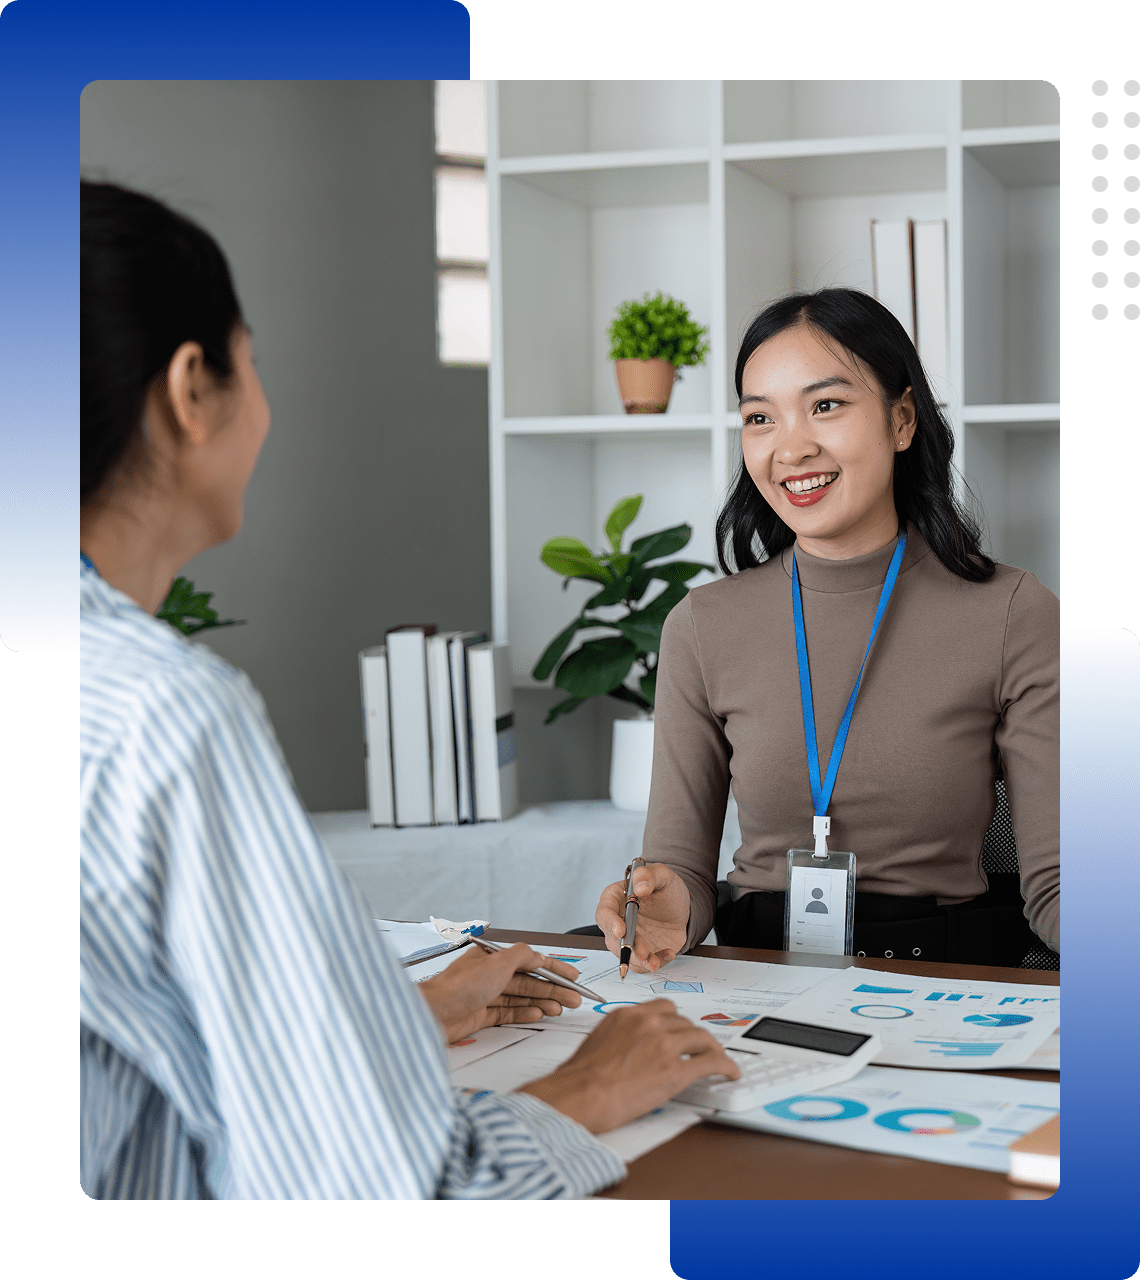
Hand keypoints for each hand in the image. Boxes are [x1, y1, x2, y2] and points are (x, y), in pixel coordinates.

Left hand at [418, 943, 581, 1044]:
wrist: (433, 1014)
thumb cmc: (459, 986)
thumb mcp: (497, 963)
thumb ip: (521, 956)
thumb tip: (537, 954)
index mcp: (493, 957)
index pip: (530, 960)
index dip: (554, 968)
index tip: (572, 976)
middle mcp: (490, 974)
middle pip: (528, 981)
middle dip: (552, 989)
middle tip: (573, 999)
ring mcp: (486, 995)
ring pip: (521, 997)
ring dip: (542, 1001)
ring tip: (561, 1009)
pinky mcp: (482, 1015)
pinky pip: (509, 1012)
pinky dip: (525, 1013)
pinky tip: (539, 1014)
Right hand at [519, 1000, 741, 1132]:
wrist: (580, 1094)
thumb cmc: (580, 1078)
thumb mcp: (598, 1042)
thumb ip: (620, 1037)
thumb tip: (628, 1048)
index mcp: (628, 1015)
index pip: (664, 1008)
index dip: (677, 1021)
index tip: (681, 1029)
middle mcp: (649, 1023)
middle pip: (685, 1023)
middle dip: (693, 1037)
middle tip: (699, 1048)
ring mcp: (665, 1045)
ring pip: (702, 1038)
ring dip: (712, 1049)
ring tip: (718, 1058)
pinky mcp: (676, 1070)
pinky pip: (711, 1062)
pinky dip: (725, 1066)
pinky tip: (730, 1072)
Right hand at [595, 862, 690, 972]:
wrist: (680, 908)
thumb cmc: (666, 889)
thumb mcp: (663, 875)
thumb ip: (649, 875)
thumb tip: (640, 886)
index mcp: (615, 898)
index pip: (604, 912)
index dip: (610, 922)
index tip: (621, 930)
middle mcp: (617, 921)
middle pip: (613, 938)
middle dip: (628, 947)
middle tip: (642, 952)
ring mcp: (628, 939)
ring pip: (627, 955)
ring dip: (640, 961)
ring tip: (655, 962)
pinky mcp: (640, 952)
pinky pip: (642, 964)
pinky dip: (655, 962)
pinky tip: (668, 953)